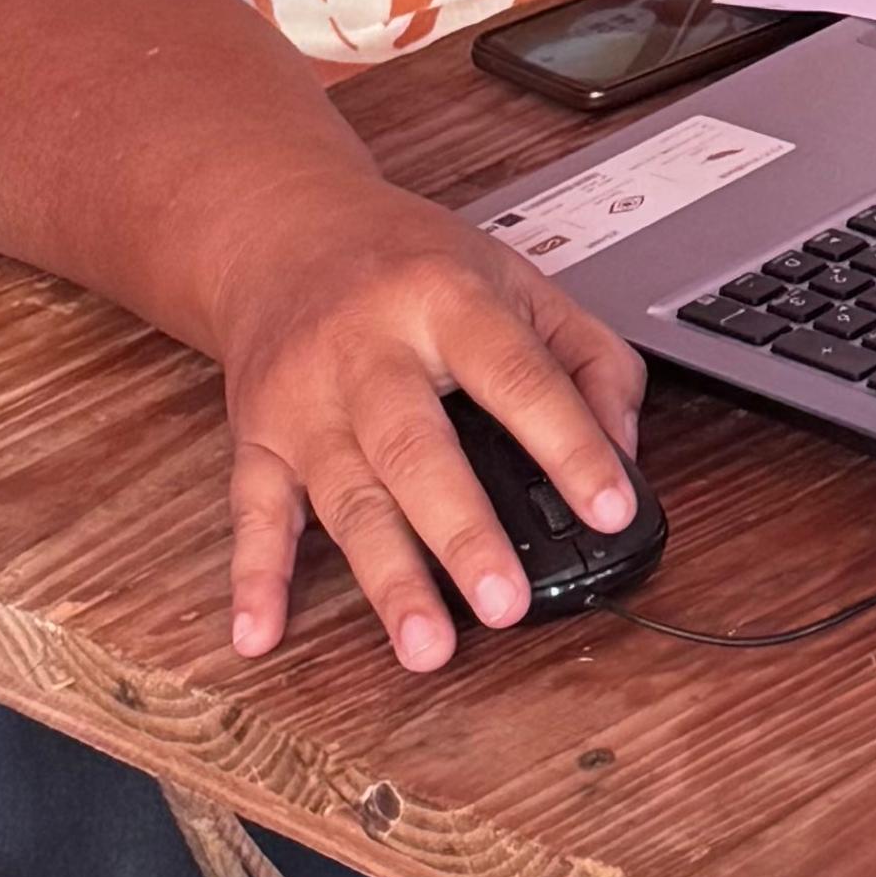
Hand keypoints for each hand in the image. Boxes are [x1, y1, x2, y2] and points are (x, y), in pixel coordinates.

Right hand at [205, 173, 647, 671]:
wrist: (283, 228)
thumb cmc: (410, 261)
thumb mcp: (515, 277)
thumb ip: (588, 356)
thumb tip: (624, 451)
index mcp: (447, 300)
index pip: (519, 377)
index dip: (570, 445)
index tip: (612, 507)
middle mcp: (369, 350)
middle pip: (418, 448)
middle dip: (464, 532)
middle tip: (507, 606)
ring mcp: (305, 398)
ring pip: (346, 496)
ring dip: (385, 577)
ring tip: (425, 648)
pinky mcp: (257, 436)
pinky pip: (251, 513)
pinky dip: (253, 578)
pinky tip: (259, 634)